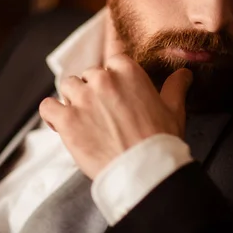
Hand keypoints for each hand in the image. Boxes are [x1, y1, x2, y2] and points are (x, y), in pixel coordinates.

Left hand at [39, 53, 192, 178]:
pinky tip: (60, 123)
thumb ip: (176, 86)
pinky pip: (48, 107)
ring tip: (83, 118)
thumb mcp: (174, 109)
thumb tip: (184, 74)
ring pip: (67, 87)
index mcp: (128, 71)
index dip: (113, 78)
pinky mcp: (66, 120)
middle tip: (103, 113)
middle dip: (94, 91)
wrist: (143, 170)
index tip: (116, 93)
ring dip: (73, 99)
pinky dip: (52, 114)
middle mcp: (102, 79)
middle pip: (88, 75)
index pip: (113, 62)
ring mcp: (82, 99)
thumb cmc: (160, 140)